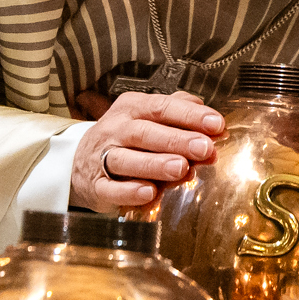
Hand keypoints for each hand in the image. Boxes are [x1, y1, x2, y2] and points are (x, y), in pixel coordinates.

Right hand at [71, 89, 224, 214]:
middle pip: (144, 132)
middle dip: (176, 140)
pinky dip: (129, 191)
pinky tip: (150, 192)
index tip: (217, 125)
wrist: (81, 162)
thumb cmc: (126, 139)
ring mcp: (102, 158)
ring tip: (181, 168)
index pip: (162, 107)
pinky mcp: (96, 185)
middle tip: (204, 148)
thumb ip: (181, 115)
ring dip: (155, 164)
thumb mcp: (149, 118)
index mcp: (132, 108)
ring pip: (126, 160)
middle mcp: (116, 130)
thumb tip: (215, 122)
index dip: (190, 115)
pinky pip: (111, 189)